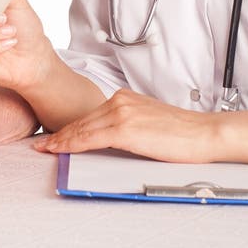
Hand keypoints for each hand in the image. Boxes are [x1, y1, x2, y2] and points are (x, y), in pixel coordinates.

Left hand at [35, 89, 218, 162]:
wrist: (206, 133)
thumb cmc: (184, 133)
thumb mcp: (149, 123)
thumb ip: (128, 126)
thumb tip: (111, 140)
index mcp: (124, 98)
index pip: (90, 116)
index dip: (69, 128)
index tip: (53, 136)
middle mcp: (119, 100)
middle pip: (82, 121)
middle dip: (59, 134)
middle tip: (41, 144)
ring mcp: (121, 112)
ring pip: (82, 129)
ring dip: (61, 140)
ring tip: (45, 149)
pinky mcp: (126, 128)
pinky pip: (92, 137)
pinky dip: (73, 144)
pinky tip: (61, 149)